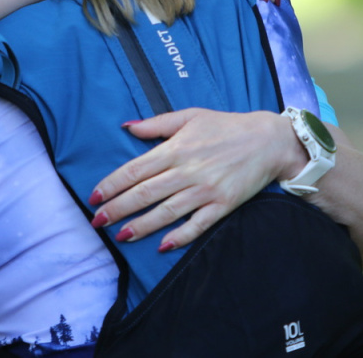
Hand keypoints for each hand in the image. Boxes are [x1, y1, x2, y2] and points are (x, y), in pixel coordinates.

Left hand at [89, 108, 305, 250]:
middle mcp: (188, 171)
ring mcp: (206, 190)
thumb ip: (157, 124)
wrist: (268, 140)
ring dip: (142, 225)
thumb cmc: (226, 126)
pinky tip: (163, 245)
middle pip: (145, 193)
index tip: (93, 196)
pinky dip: (181, 236)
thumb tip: (127, 127)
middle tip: (96, 222)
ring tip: (121, 236)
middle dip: (117, 209)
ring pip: (167, 212)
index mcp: (176, 148)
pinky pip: (198, 224)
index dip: (112, 184)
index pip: (135, 170)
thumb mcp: (190, 116)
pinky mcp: (223, 205)